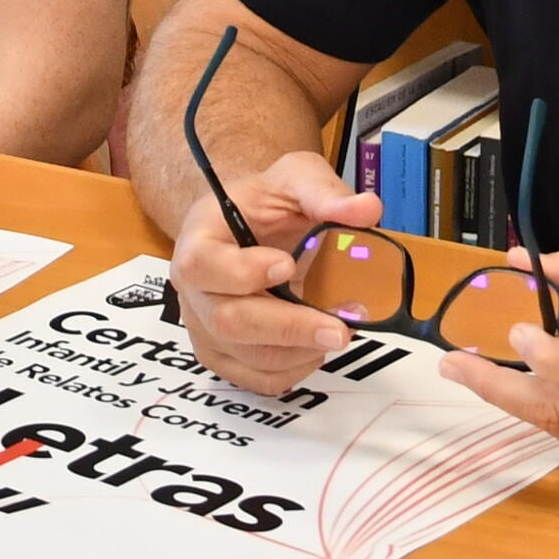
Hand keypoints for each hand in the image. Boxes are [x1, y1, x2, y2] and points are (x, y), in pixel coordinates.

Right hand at [168, 149, 383, 397]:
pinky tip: (316, 345)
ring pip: (246, 356)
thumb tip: (365, 209)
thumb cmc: (265, 204)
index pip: (202, 264)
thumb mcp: (293, 179)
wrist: (251, 227)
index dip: (242, 272)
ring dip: (299, 350)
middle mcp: (194, 289)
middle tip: (338, 328)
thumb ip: (323, 192)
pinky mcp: (226, 356)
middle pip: (227, 321)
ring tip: (338, 330)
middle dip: (288, 327)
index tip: (288, 265)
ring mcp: (206, 327)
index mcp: (199, 239)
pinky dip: (295, 369)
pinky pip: (258, 379)